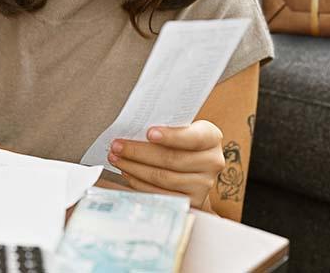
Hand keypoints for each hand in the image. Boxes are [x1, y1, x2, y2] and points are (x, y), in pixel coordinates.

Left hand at [107, 120, 224, 208]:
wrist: (195, 168)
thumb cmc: (180, 141)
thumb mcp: (180, 128)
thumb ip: (164, 127)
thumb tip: (132, 128)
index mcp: (211, 137)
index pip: (193, 137)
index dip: (171, 136)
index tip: (149, 133)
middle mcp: (213, 161)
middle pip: (172, 159)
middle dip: (139, 152)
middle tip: (117, 146)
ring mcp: (204, 184)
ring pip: (164, 178)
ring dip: (135, 168)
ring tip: (116, 158)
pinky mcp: (193, 201)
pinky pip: (161, 193)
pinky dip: (140, 183)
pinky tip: (127, 172)